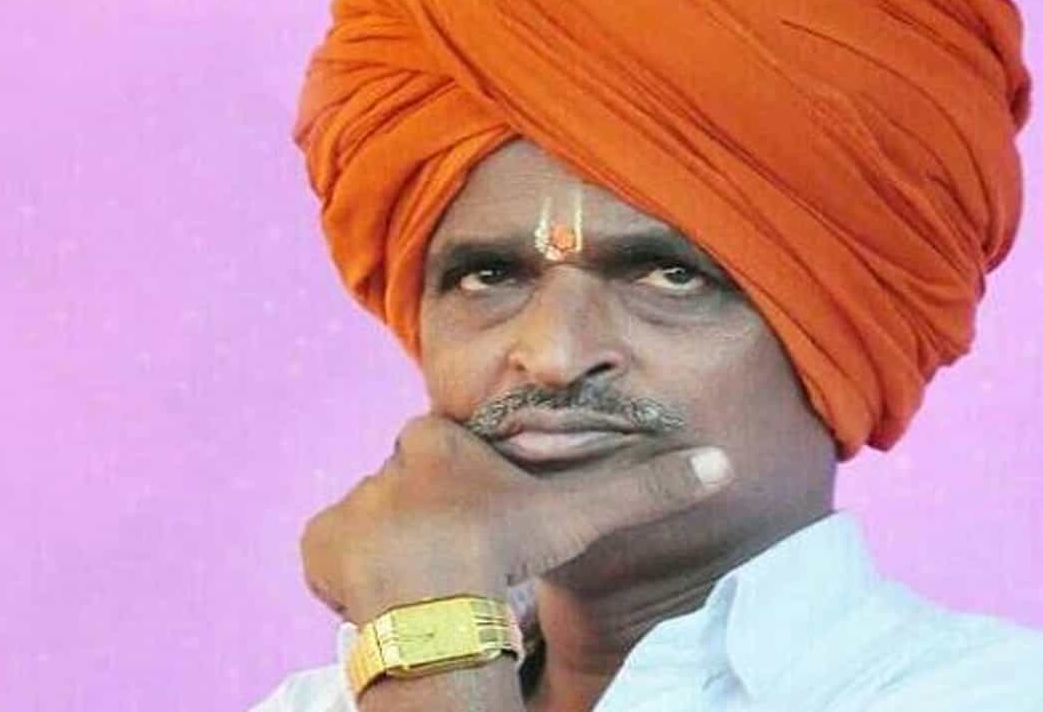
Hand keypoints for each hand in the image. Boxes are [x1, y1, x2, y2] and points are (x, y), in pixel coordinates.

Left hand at [300, 413, 733, 623]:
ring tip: (428, 586)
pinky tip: (390, 598)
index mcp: (439, 443)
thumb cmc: (505, 544)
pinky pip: (333, 556)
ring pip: (373, 524)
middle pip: (409, 488)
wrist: (435, 599)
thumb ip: (647, 489)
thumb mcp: (580, 513)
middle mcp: (387, 466)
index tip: (483, 516)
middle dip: (429, 517)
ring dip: (394, 550)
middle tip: (459, 557)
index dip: (466, 481)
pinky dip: (353, 576)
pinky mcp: (320, 547)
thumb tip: (722, 464)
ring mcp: (351, 506)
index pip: (446, 446)